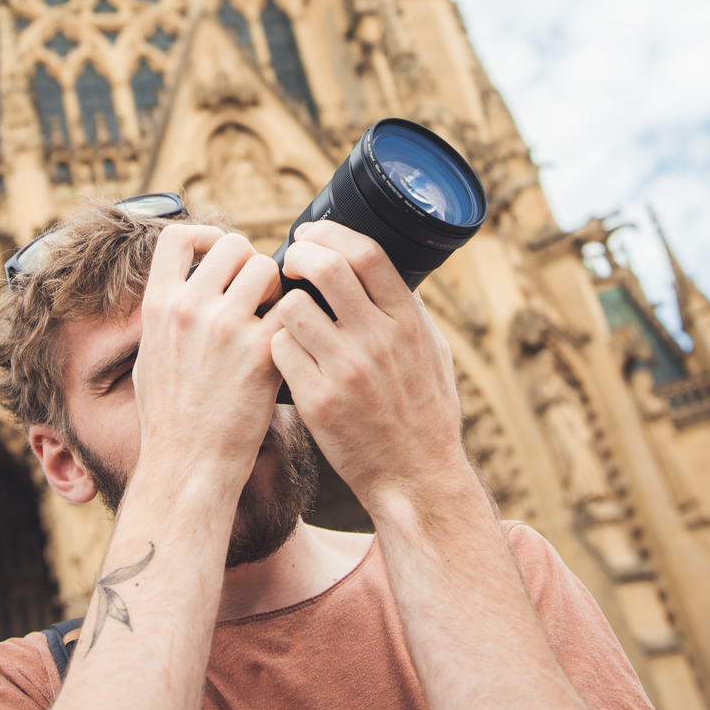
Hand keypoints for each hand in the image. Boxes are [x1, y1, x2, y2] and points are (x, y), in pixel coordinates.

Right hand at [133, 226, 284, 493]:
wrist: (188, 464)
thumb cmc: (170, 417)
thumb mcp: (150, 356)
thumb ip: (166, 316)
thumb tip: (184, 286)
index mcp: (159, 306)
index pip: (178, 237)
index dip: (205, 236)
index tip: (218, 252)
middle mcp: (190, 309)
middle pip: (232, 245)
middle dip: (249, 261)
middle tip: (256, 290)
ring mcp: (226, 329)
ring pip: (266, 269)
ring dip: (275, 285)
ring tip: (272, 313)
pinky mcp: (261, 352)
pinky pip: (289, 309)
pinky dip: (292, 317)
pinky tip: (287, 338)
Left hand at [268, 222, 474, 513]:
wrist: (415, 476)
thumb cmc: (424, 412)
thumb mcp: (433, 352)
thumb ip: (408, 311)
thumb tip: (382, 269)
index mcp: (407, 321)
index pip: (366, 254)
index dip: (330, 233)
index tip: (310, 233)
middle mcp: (378, 340)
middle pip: (326, 268)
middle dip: (297, 254)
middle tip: (287, 262)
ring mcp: (347, 371)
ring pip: (292, 308)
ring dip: (282, 304)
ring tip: (286, 315)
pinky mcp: (318, 402)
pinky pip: (280, 351)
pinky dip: (276, 345)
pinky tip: (285, 353)